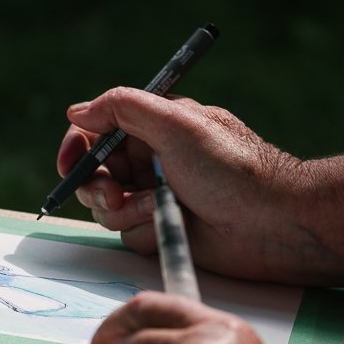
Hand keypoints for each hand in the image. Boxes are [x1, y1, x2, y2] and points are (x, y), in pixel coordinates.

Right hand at [58, 87, 324, 283]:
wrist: (273, 224)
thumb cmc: (234, 170)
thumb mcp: (178, 125)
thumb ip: (124, 109)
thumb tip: (77, 111)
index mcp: (154, 126)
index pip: (98, 131)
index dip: (78, 147)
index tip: (70, 164)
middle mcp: (151, 160)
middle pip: (94, 172)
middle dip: (98, 185)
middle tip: (115, 195)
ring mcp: (154, 196)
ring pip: (107, 208)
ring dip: (127, 210)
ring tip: (161, 209)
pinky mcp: (159, 229)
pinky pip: (128, 234)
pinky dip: (145, 231)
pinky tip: (174, 226)